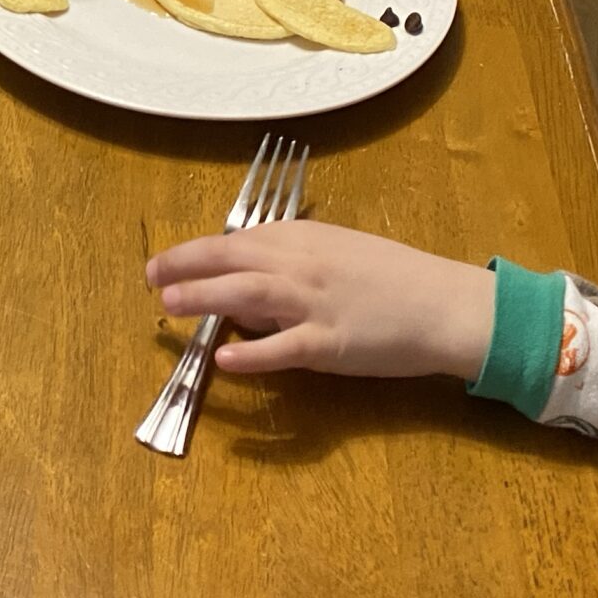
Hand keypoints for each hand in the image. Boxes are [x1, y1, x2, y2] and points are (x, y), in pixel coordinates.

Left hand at [149, 221, 494, 380]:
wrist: (445, 304)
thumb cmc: (394, 276)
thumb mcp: (339, 251)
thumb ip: (293, 261)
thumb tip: (247, 282)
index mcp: (303, 238)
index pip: (236, 240)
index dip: (196, 251)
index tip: (167, 261)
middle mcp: (302, 264)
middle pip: (230, 259)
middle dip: (184, 266)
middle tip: (151, 278)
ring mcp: (314, 304)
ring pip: (246, 294)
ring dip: (202, 297)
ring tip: (168, 306)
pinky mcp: (329, 344)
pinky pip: (282, 348)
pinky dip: (250, 353)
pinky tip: (224, 359)